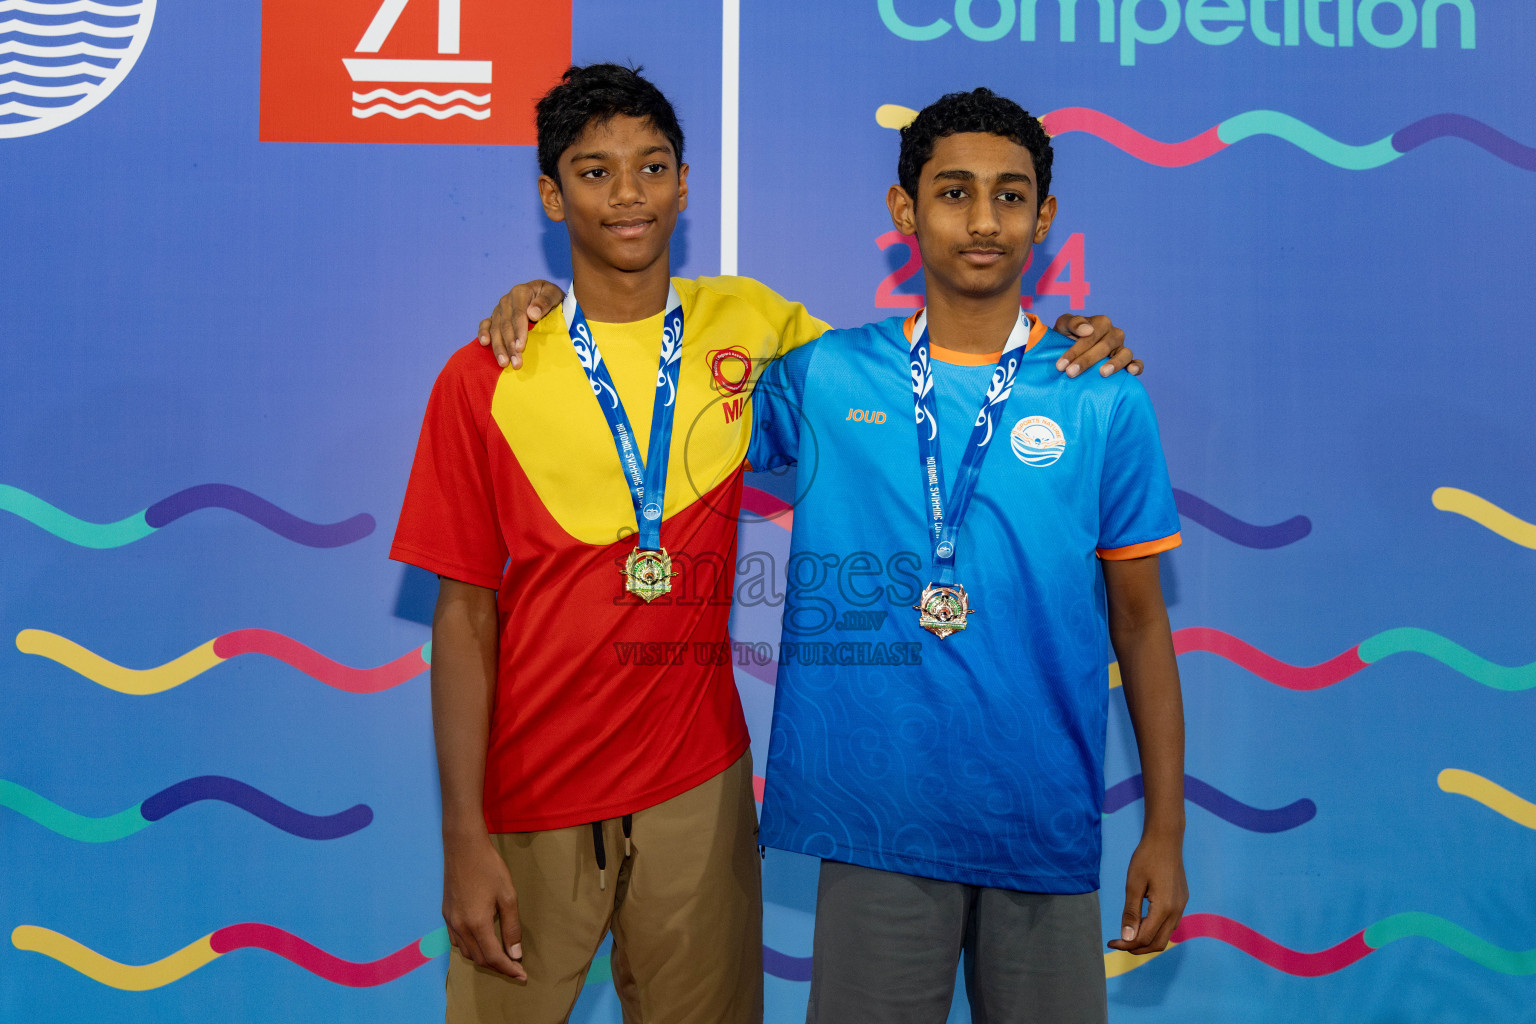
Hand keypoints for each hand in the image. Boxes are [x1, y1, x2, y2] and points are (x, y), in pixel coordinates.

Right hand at [442, 832, 526, 979]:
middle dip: (498, 966)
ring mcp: (450, 922)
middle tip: (516, 967)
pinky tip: (482, 943)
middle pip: (479, 958)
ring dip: (484, 958)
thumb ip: (511, 927)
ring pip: (467, 952)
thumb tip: (515, 954)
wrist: (463, 848)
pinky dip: (471, 948)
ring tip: (501, 957)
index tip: (522, 976)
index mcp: (477, 924)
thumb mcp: (508, 896)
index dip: (509, 969)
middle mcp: (460, 927)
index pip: (494, 957)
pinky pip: (457, 941)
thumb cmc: (489, 868)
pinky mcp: (446, 914)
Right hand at [477, 280, 564, 369]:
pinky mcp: (495, 316)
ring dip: (498, 347)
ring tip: (504, 363)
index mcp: (520, 293)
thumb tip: (532, 314)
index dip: (519, 332)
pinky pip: (485, 324)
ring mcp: (499, 309)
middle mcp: (506, 300)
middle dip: (510, 345)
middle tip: (516, 363)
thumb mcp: (553, 294)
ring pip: (495, 329)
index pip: (518, 315)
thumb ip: (545, 301)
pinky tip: (484, 343)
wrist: (543, 293)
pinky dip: (483, 333)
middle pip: (506, 325)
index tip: (521, 348)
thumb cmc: (550, 295)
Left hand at [1053, 314, 1142, 378]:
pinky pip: (1137, 362)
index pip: (1090, 336)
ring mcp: (1122, 348)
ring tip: (1102, 373)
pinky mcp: (1128, 361)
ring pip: (1125, 353)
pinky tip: (1131, 372)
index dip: (1075, 350)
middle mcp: (1114, 334)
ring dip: (1115, 363)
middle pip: (1104, 346)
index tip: (1061, 365)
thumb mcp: (1063, 326)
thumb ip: (1072, 322)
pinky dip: (1137, 366)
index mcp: (1101, 323)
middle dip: (1086, 360)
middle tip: (1070, 373)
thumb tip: (1087, 330)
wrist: (1067, 350)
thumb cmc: (1066, 336)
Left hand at [1106, 834, 1186, 953]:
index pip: (1144, 938)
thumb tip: (1126, 938)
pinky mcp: (1182, 900)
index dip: (1126, 944)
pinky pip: (1170, 924)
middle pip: (1158, 943)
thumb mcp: (1133, 885)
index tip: (1111, 942)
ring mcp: (1182, 906)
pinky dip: (1155, 929)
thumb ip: (1130, 913)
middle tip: (1119, 942)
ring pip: (1165, 935)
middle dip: (1137, 947)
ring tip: (1128, 932)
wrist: (1166, 839)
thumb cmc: (1146, 858)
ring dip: (1147, 939)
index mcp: (1164, 908)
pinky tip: (1141, 920)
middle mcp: (1177, 911)